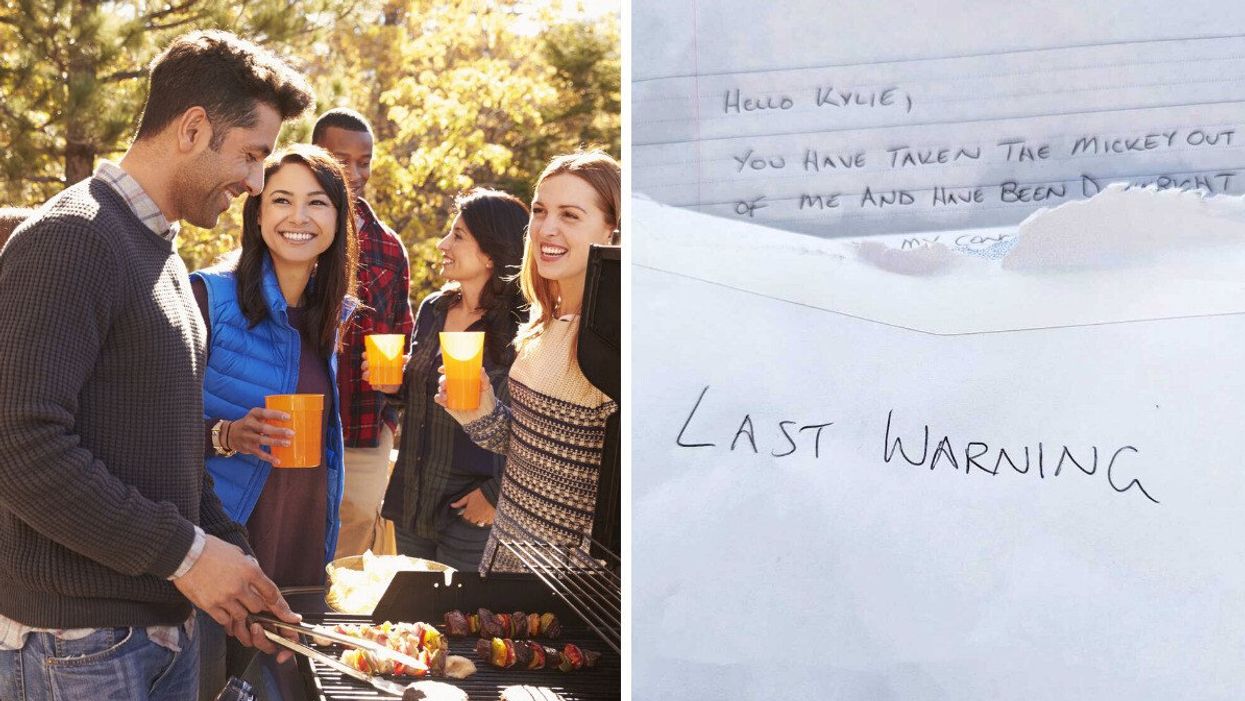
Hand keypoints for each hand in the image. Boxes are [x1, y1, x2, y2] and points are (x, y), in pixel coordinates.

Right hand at [173, 535, 301, 660]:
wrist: (185, 553)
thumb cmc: (211, 550)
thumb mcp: (238, 554)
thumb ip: (250, 568)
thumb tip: (257, 580)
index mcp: (250, 571)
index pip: (272, 593)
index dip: (280, 606)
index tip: (286, 613)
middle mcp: (240, 586)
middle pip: (257, 608)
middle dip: (257, 607)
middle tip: (250, 604)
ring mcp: (224, 598)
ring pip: (242, 616)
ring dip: (240, 612)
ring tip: (232, 604)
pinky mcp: (209, 606)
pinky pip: (225, 621)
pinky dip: (227, 619)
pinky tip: (224, 613)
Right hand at [224, 407, 293, 465]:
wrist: (230, 434)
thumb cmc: (251, 423)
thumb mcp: (256, 416)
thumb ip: (269, 417)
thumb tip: (292, 420)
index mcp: (253, 414)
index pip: (265, 413)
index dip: (276, 415)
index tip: (288, 417)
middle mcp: (249, 425)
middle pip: (264, 428)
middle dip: (278, 431)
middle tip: (292, 433)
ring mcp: (247, 437)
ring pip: (262, 440)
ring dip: (275, 442)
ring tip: (287, 443)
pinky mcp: (248, 448)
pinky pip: (259, 453)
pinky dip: (268, 458)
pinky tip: (277, 461)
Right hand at [362, 355, 405, 393]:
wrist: (398, 383)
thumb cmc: (396, 370)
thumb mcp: (400, 364)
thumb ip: (402, 360)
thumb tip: (407, 357)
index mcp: (376, 361)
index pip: (367, 356)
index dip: (365, 355)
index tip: (366, 355)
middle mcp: (372, 368)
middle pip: (364, 365)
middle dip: (364, 365)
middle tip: (368, 365)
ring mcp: (373, 377)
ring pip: (365, 376)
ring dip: (366, 375)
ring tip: (370, 374)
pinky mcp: (375, 385)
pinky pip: (372, 386)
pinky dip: (374, 385)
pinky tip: (378, 385)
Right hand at [433, 366, 490, 408]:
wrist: (485, 417)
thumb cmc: (487, 400)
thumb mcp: (486, 388)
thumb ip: (484, 379)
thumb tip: (481, 369)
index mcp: (463, 379)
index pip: (452, 372)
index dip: (445, 368)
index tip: (441, 369)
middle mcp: (455, 386)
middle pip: (444, 380)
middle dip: (441, 380)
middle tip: (444, 384)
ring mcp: (451, 396)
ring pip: (441, 389)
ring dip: (440, 390)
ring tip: (445, 395)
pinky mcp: (449, 405)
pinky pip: (439, 400)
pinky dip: (438, 398)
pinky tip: (441, 399)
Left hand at [451, 488, 494, 527]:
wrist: (494, 493)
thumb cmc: (480, 493)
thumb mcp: (469, 496)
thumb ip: (460, 502)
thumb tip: (451, 505)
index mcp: (469, 512)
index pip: (465, 518)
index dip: (466, 514)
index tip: (468, 510)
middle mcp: (476, 518)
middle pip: (472, 521)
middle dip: (473, 517)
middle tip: (476, 510)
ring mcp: (484, 519)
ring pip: (480, 523)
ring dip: (480, 519)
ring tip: (482, 512)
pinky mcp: (492, 519)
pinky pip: (488, 522)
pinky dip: (487, 519)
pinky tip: (488, 513)